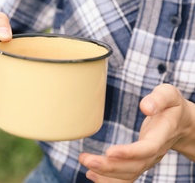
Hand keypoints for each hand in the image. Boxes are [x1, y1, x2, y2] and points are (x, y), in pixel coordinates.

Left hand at [79, 84, 193, 181]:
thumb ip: (159, 98)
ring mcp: (148, 159)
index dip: (130, 152)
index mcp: (163, 134)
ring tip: (86, 165)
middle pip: (134, 166)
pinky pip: (126, 177)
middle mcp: (156, 152)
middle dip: (109, 166)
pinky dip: (109, 179)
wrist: (183, 123)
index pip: (148, 148)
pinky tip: (92, 175)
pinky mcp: (140, 162)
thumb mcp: (169, 94)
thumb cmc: (172, 106)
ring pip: (129, 174)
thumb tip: (145, 106)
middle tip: (86, 159)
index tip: (110, 151)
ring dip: (106, 174)